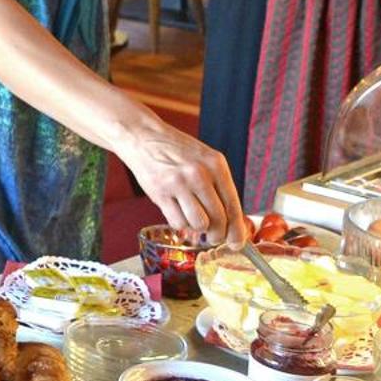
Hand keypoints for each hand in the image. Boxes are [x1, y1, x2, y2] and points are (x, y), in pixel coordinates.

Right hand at [119, 115, 246, 244]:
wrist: (143, 136)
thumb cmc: (176, 150)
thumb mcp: (205, 159)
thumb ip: (218, 186)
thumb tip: (230, 223)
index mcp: (216, 164)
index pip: (233, 205)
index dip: (237, 230)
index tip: (237, 243)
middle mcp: (199, 174)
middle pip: (218, 219)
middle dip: (217, 235)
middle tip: (213, 237)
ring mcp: (178, 183)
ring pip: (199, 224)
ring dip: (197, 229)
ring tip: (192, 219)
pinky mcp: (160, 193)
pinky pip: (178, 223)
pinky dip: (180, 225)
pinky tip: (178, 213)